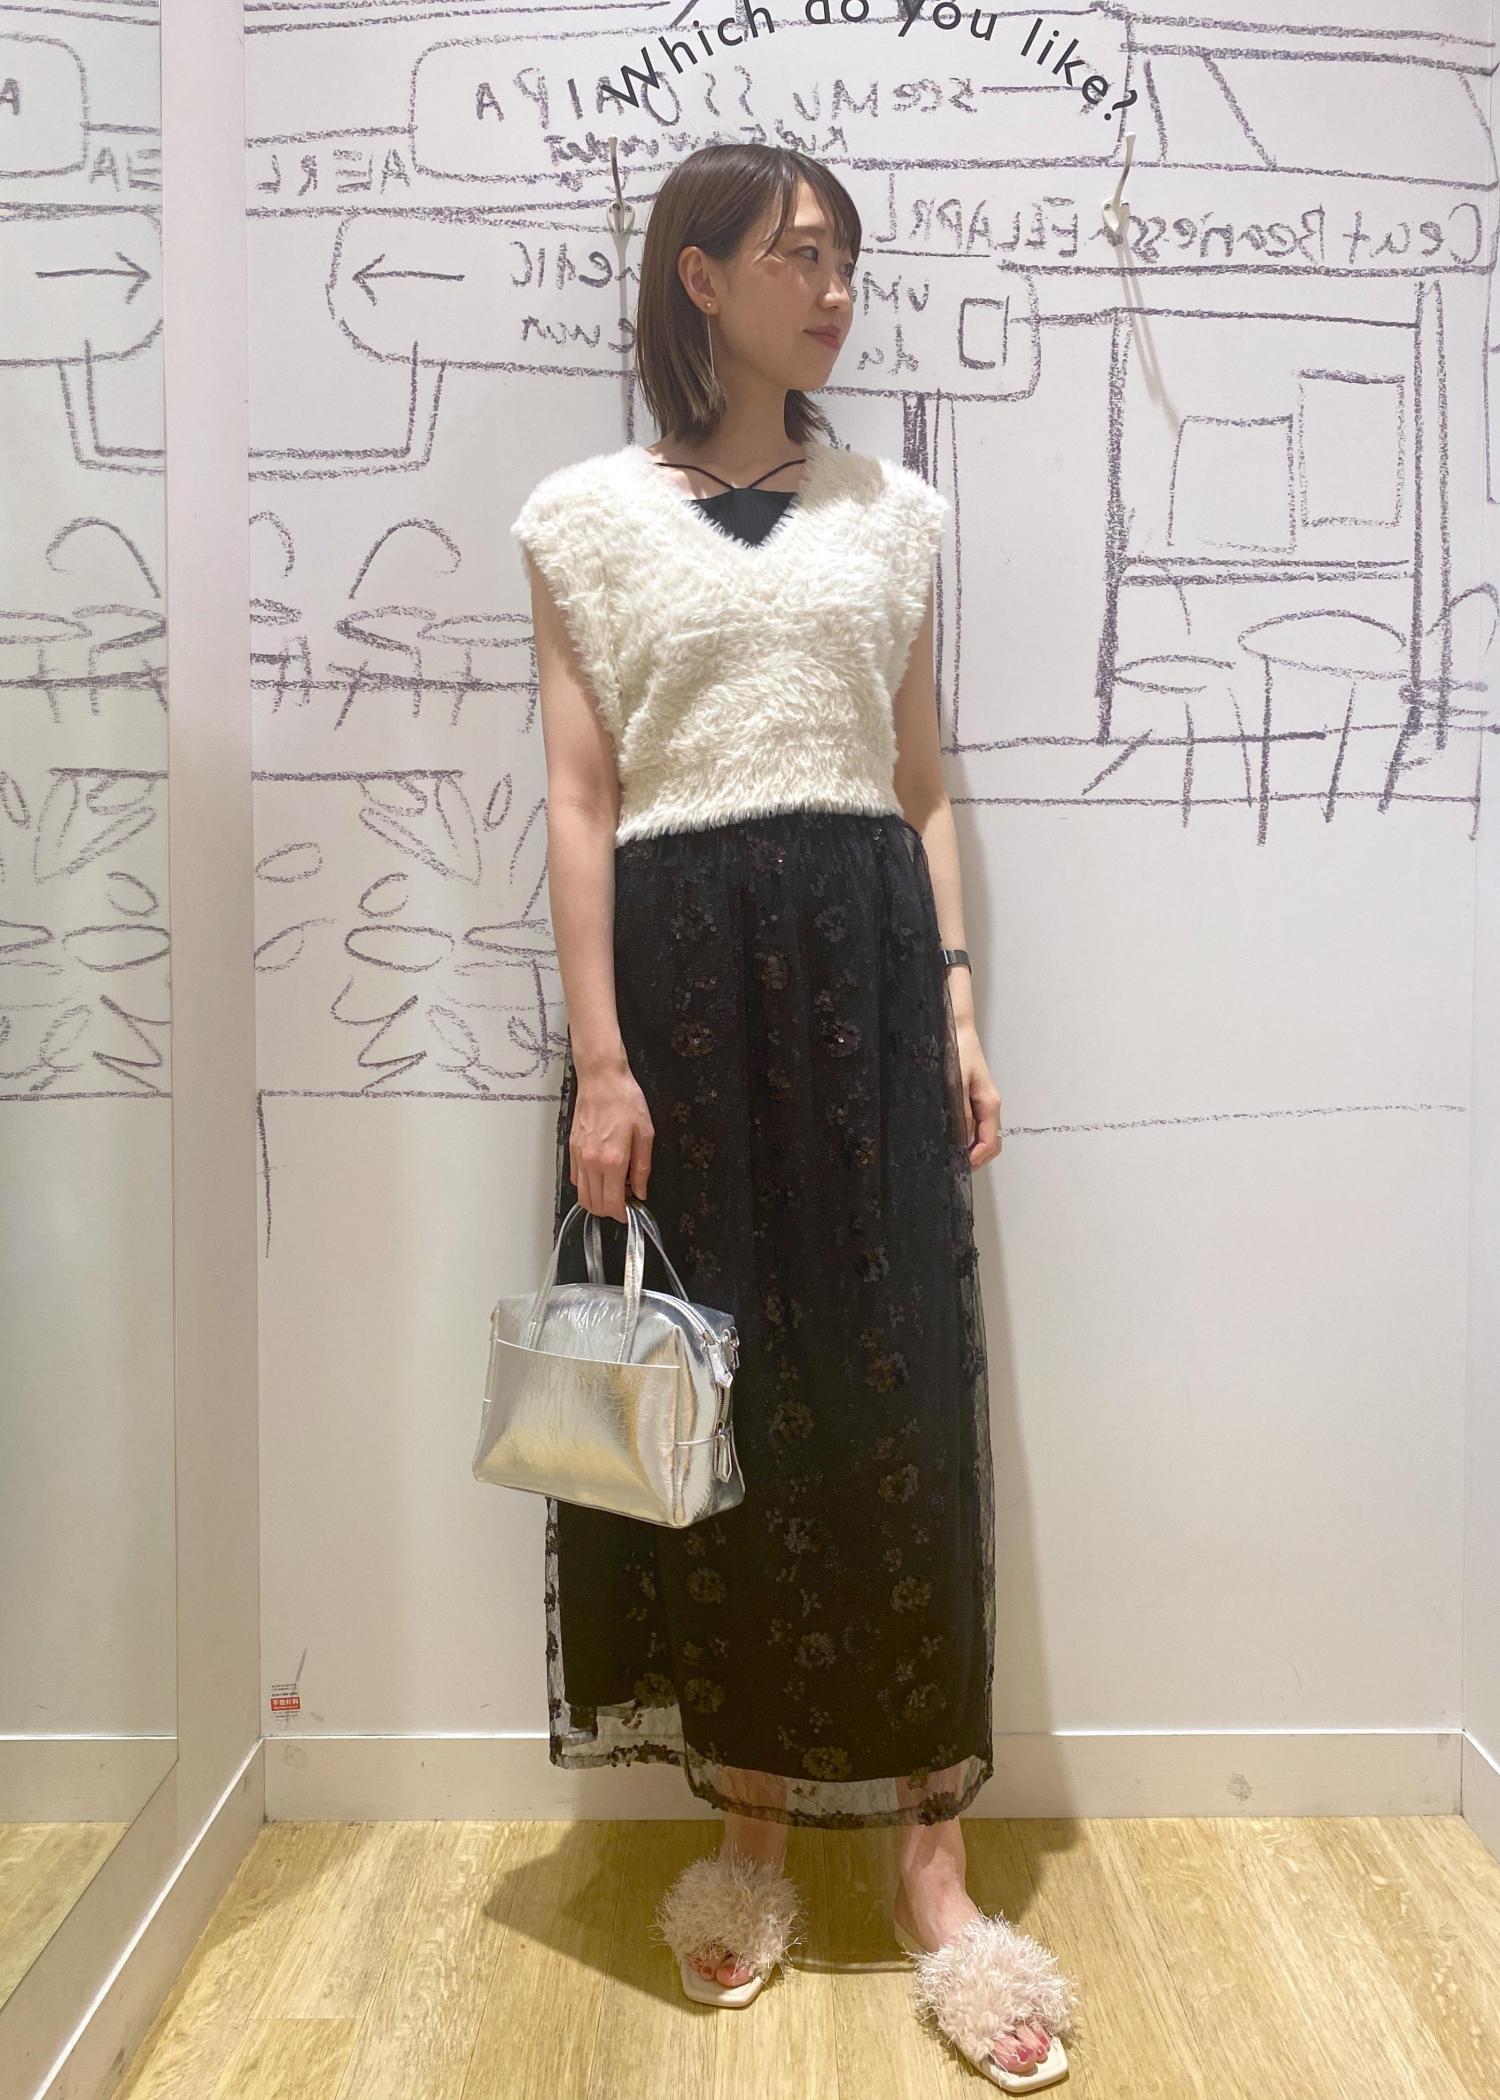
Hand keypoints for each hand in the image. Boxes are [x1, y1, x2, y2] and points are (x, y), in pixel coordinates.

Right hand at [570, 1061, 653, 1220]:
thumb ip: (643, 1168)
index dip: (622, 1215)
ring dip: (597, 1201)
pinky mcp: (572, 1150)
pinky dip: (587, 1187)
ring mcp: (579, 1157)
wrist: (601, 1079)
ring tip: (614, 1191)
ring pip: (582, 1195)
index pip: (612, 1203)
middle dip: (610, 1211)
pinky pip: (576, 1180)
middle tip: (625, 1202)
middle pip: (595, 1205)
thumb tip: (641, 1192)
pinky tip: (601, 1177)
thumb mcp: (645, 1134)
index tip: (631, 1212)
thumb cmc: (626, 1100)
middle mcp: (592, 1162)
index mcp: (614, 1160)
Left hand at [955, 1022, 1001, 1169]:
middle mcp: (989, 1106)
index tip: (959, 1167)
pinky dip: (965, 1137)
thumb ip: (960, 1111)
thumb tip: (960, 1138)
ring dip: (969, 1150)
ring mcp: (982, 1104)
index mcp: (989, 1103)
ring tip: (949, 1156)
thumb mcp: (956, 1082)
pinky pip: (975, 1126)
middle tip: (952, 1167)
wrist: (957, 1030)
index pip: (990, 1142)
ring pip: (982, 1136)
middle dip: (975, 1159)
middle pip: (990, 1144)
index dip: (976, 1159)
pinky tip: (950, 1138)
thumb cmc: (957, 1051)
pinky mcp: (974, 1099)